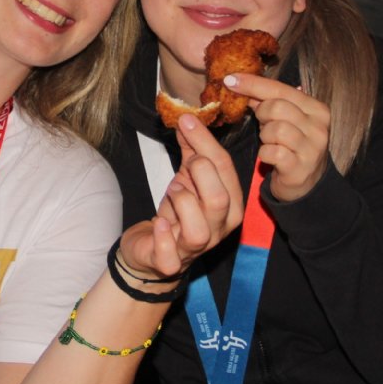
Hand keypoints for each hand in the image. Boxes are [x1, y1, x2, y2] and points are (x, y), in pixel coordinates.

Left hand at [120, 113, 244, 278]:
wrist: (152, 252)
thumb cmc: (176, 214)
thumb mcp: (186, 178)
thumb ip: (191, 151)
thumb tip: (188, 120)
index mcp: (230, 206)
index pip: (226, 171)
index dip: (205, 143)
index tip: (186, 121)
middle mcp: (218, 230)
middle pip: (219, 199)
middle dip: (199, 173)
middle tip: (184, 168)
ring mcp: (195, 250)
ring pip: (198, 230)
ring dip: (181, 203)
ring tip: (172, 192)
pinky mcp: (168, 264)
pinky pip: (170, 254)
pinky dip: (162, 235)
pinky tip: (158, 221)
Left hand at [223, 72, 330, 202]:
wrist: (306, 185)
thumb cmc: (291, 147)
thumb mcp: (285, 120)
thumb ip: (268, 102)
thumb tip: (240, 83)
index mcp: (316, 109)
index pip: (280, 89)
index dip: (253, 83)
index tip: (230, 79)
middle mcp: (318, 127)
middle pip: (277, 107)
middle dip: (262, 114)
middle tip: (263, 124)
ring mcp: (311, 149)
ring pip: (275, 129)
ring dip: (264, 136)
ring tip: (270, 142)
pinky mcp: (300, 168)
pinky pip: (272, 153)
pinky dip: (265, 154)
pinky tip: (270, 157)